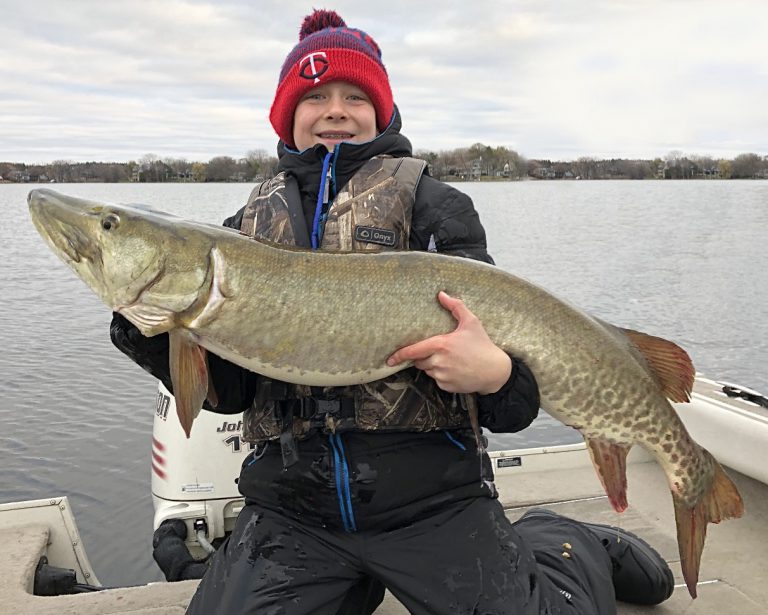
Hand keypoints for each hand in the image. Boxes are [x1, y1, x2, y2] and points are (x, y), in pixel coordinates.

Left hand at [387, 291, 511, 393]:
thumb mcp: (471, 322)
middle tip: (440, 351)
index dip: (399, 355)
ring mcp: (442, 376)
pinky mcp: (447, 386)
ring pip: (428, 371)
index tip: (390, 359)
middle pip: (419, 361)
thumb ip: (455, 306)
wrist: (495, 371)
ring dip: (433, 366)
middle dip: (424, 356)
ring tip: (451, 360)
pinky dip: (442, 376)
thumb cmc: (483, 345)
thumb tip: (441, 294)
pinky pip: (437, 380)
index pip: (413, 351)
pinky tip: (455, 370)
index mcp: (441, 345)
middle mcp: (439, 362)